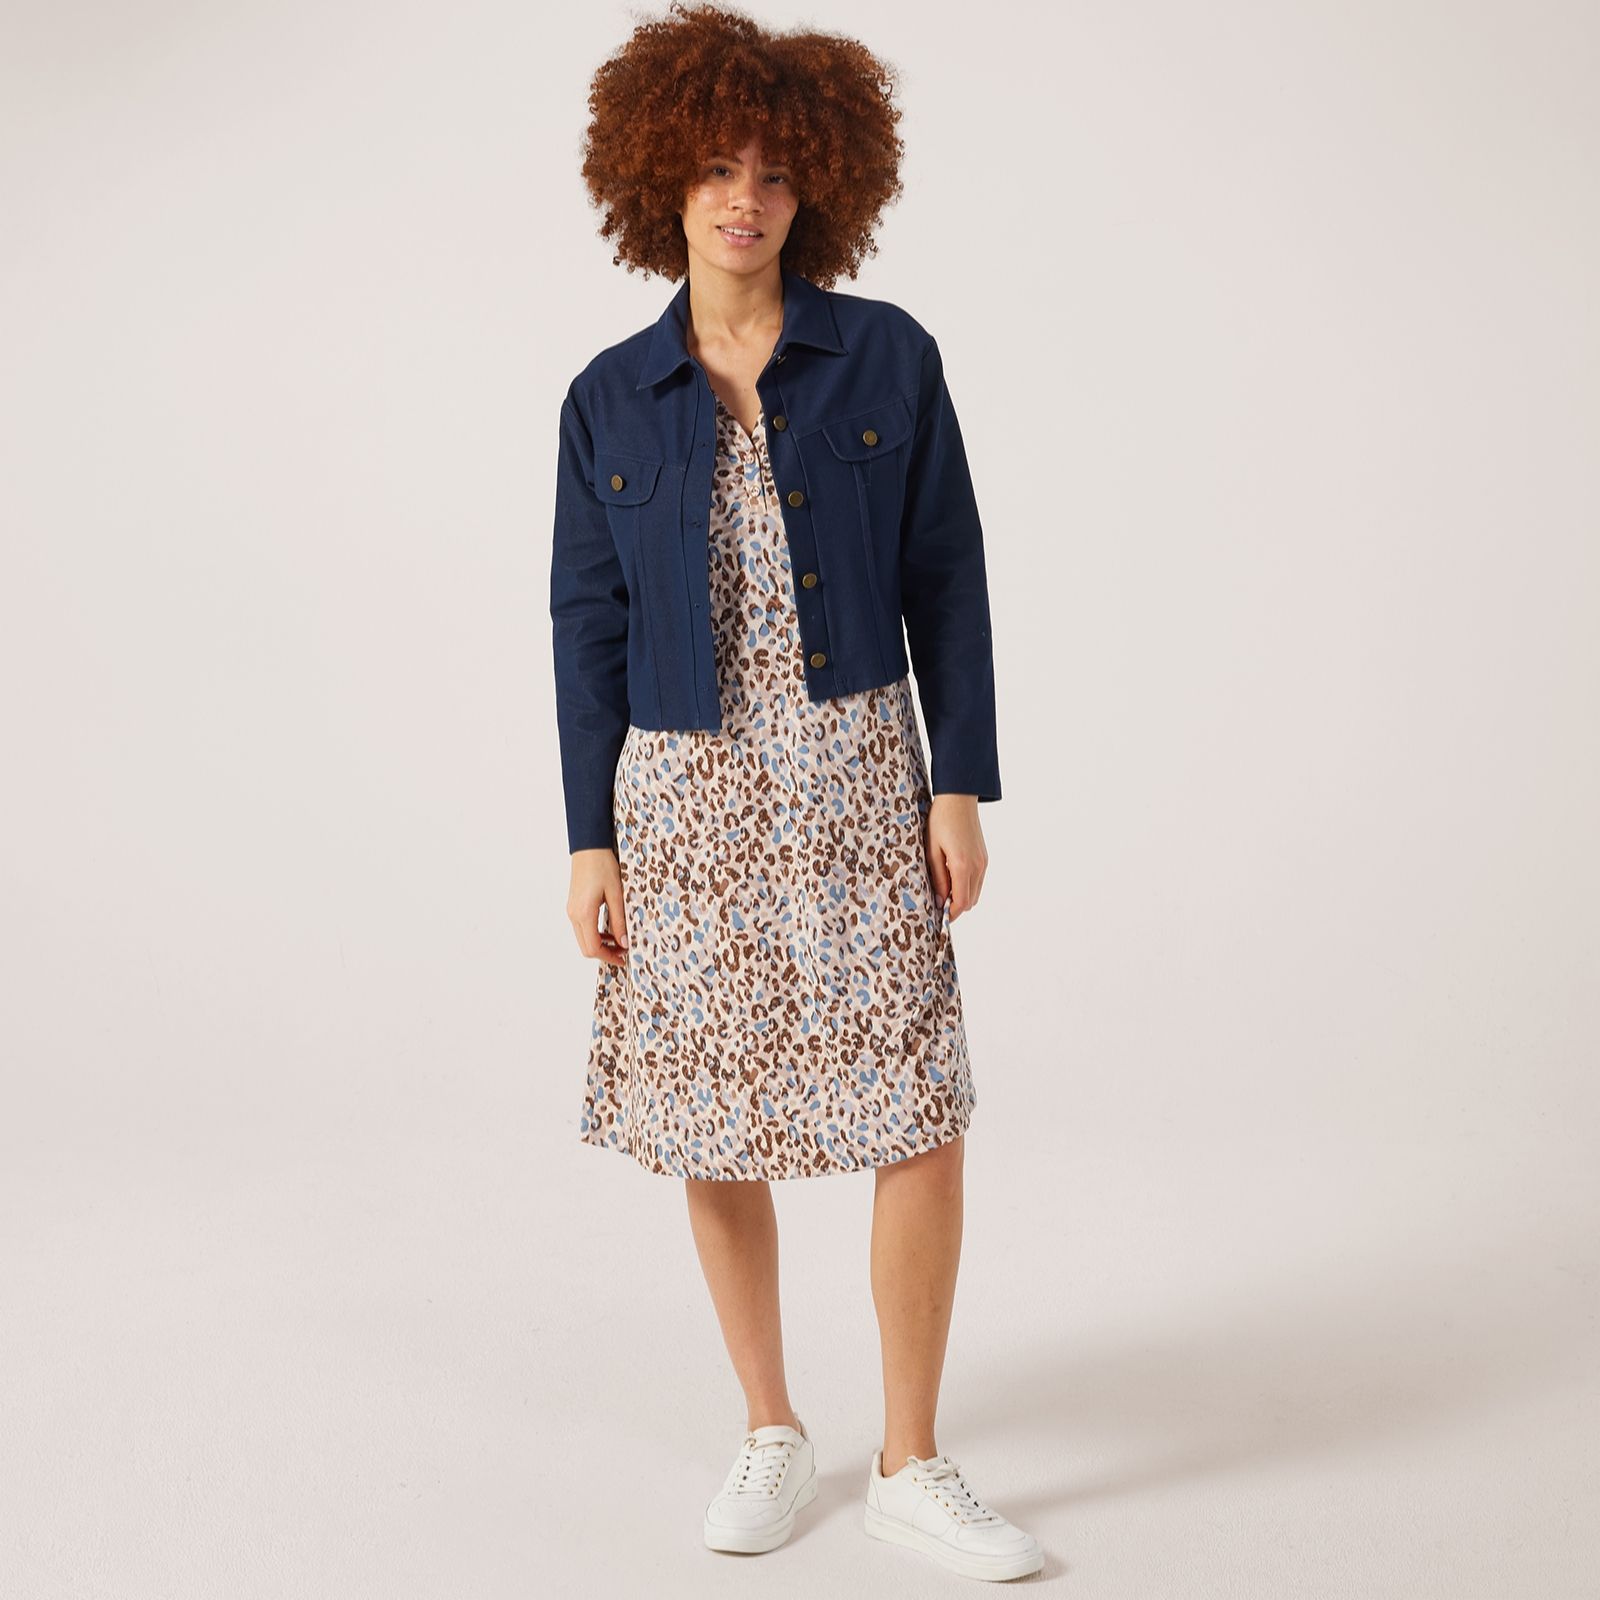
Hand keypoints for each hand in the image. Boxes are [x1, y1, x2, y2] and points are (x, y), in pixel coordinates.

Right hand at [568, 847, 628, 964]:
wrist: (589, 848)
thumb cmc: (602, 866)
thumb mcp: (616, 894)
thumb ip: (619, 921)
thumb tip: (624, 943)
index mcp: (584, 914)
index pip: (593, 948)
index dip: (609, 957)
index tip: (624, 958)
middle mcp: (574, 915)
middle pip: (586, 948)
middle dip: (605, 954)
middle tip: (624, 952)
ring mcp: (572, 911)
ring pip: (584, 939)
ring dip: (600, 944)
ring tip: (619, 941)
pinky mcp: (574, 907)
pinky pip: (582, 929)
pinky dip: (595, 934)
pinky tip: (609, 929)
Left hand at [925, 794, 987, 922]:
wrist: (959, 799)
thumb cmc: (941, 821)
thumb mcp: (932, 850)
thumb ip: (937, 877)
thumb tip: (940, 900)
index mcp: (962, 865)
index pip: (961, 902)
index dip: (950, 914)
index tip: (937, 915)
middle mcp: (977, 866)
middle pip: (970, 901)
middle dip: (955, 906)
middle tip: (937, 900)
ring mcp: (983, 862)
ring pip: (975, 892)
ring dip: (961, 896)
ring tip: (943, 887)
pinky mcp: (984, 857)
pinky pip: (978, 880)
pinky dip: (967, 885)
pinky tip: (952, 875)